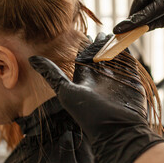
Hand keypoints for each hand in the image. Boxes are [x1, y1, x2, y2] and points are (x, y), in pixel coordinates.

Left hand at [29, 35, 163, 162]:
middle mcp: (100, 77)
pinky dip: (127, 51)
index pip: (83, 57)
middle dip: (100, 43)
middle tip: (101, 32)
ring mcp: (117, 78)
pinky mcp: (131, 79)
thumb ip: (52, 74)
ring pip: (114, 56)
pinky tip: (124, 41)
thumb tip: (32, 59)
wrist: (118, 130)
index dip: (83, 45)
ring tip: (112, 34)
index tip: (82, 32)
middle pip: (100, 55)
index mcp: (85, 78)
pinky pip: (129, 62)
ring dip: (113, 45)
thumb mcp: (66, 92)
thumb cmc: (89, 114)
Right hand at [113, 0, 163, 32]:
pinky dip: (150, 3)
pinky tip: (150, 12)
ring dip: (140, 8)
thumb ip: (163, 21)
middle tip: (128, 28)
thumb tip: (143, 27)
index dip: (133, 21)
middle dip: (134, 12)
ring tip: (138, 22)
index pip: (149, 10)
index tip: (118, 30)